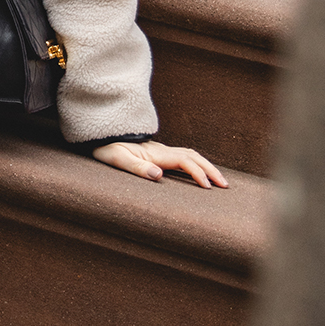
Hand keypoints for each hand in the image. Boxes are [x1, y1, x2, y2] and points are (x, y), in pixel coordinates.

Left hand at [91, 139, 227, 188]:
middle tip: (225, 185)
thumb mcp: (116, 160)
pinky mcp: (156, 153)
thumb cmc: (106, 149)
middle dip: (210, 169)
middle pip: (193, 156)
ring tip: (218, 180)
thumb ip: (137, 168)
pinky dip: (196, 163)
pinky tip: (198, 172)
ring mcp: (159, 150)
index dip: (198, 173)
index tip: (208, 187)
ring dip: (205, 166)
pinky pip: (182, 157)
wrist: (99, 137)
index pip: (184, 161)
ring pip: (189, 154)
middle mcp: (160, 150)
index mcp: (155, 153)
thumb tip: (158, 175)